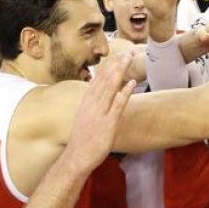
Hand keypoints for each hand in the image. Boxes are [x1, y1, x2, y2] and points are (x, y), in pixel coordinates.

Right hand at [61, 52, 134, 174]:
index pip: (97, 79)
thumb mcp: (84, 118)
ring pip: (110, 86)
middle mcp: (92, 104)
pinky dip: (125, 92)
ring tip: (128, 58)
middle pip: (104, 78)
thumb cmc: (82, 140)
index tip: (116, 56)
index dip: (108, 66)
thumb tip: (99, 97)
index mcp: (86, 102)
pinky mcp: (108, 123)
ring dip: (120, 71)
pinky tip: (132, 82)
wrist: (76, 157)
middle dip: (115, 63)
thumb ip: (92, 105)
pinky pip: (118, 105)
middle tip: (126, 51)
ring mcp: (100, 113)